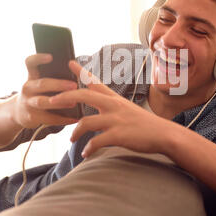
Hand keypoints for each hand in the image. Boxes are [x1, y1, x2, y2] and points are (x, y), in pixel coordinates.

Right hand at [12, 53, 79, 128]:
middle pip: (42, 84)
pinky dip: (63, 119)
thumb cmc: (37, 94)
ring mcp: (28, 103)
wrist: (18, 112)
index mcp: (32, 76)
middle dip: (58, 85)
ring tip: (74, 103)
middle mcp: (28, 88)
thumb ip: (52, 77)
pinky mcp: (31, 117)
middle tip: (74, 85)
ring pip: (43, 102)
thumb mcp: (39, 83)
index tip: (50, 56)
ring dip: (60, 103)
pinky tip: (75, 119)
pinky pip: (48, 118)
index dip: (38, 59)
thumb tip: (77, 70)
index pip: (30, 63)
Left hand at [49, 60, 180, 157]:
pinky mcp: (119, 135)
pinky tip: (86, 153)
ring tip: (71, 139)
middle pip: (84, 95)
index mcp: (115, 99)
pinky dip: (89, 148)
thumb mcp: (128, 109)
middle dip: (65, 97)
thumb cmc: (145, 124)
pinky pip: (96, 141)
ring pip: (86, 122)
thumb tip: (98, 107)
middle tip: (51, 100)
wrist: (164, 134)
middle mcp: (114, 106)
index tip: (69, 62)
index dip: (81, 71)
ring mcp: (116, 120)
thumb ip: (112, 106)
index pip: (96, 82)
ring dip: (75, 131)